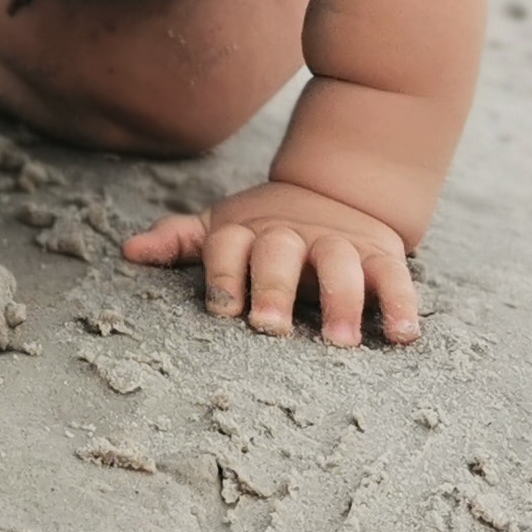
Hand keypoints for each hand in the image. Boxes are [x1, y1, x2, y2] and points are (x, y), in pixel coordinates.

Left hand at [124, 180, 420, 345]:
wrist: (335, 190)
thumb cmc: (264, 229)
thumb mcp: (222, 229)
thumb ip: (180, 241)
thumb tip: (129, 251)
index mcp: (247, 232)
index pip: (227, 247)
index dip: (224, 276)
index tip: (224, 312)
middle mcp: (290, 235)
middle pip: (279, 254)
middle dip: (273, 288)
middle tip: (271, 328)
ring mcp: (337, 243)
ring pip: (339, 264)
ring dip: (340, 300)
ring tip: (340, 342)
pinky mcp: (380, 254)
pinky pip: (394, 277)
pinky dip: (400, 305)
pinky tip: (402, 336)